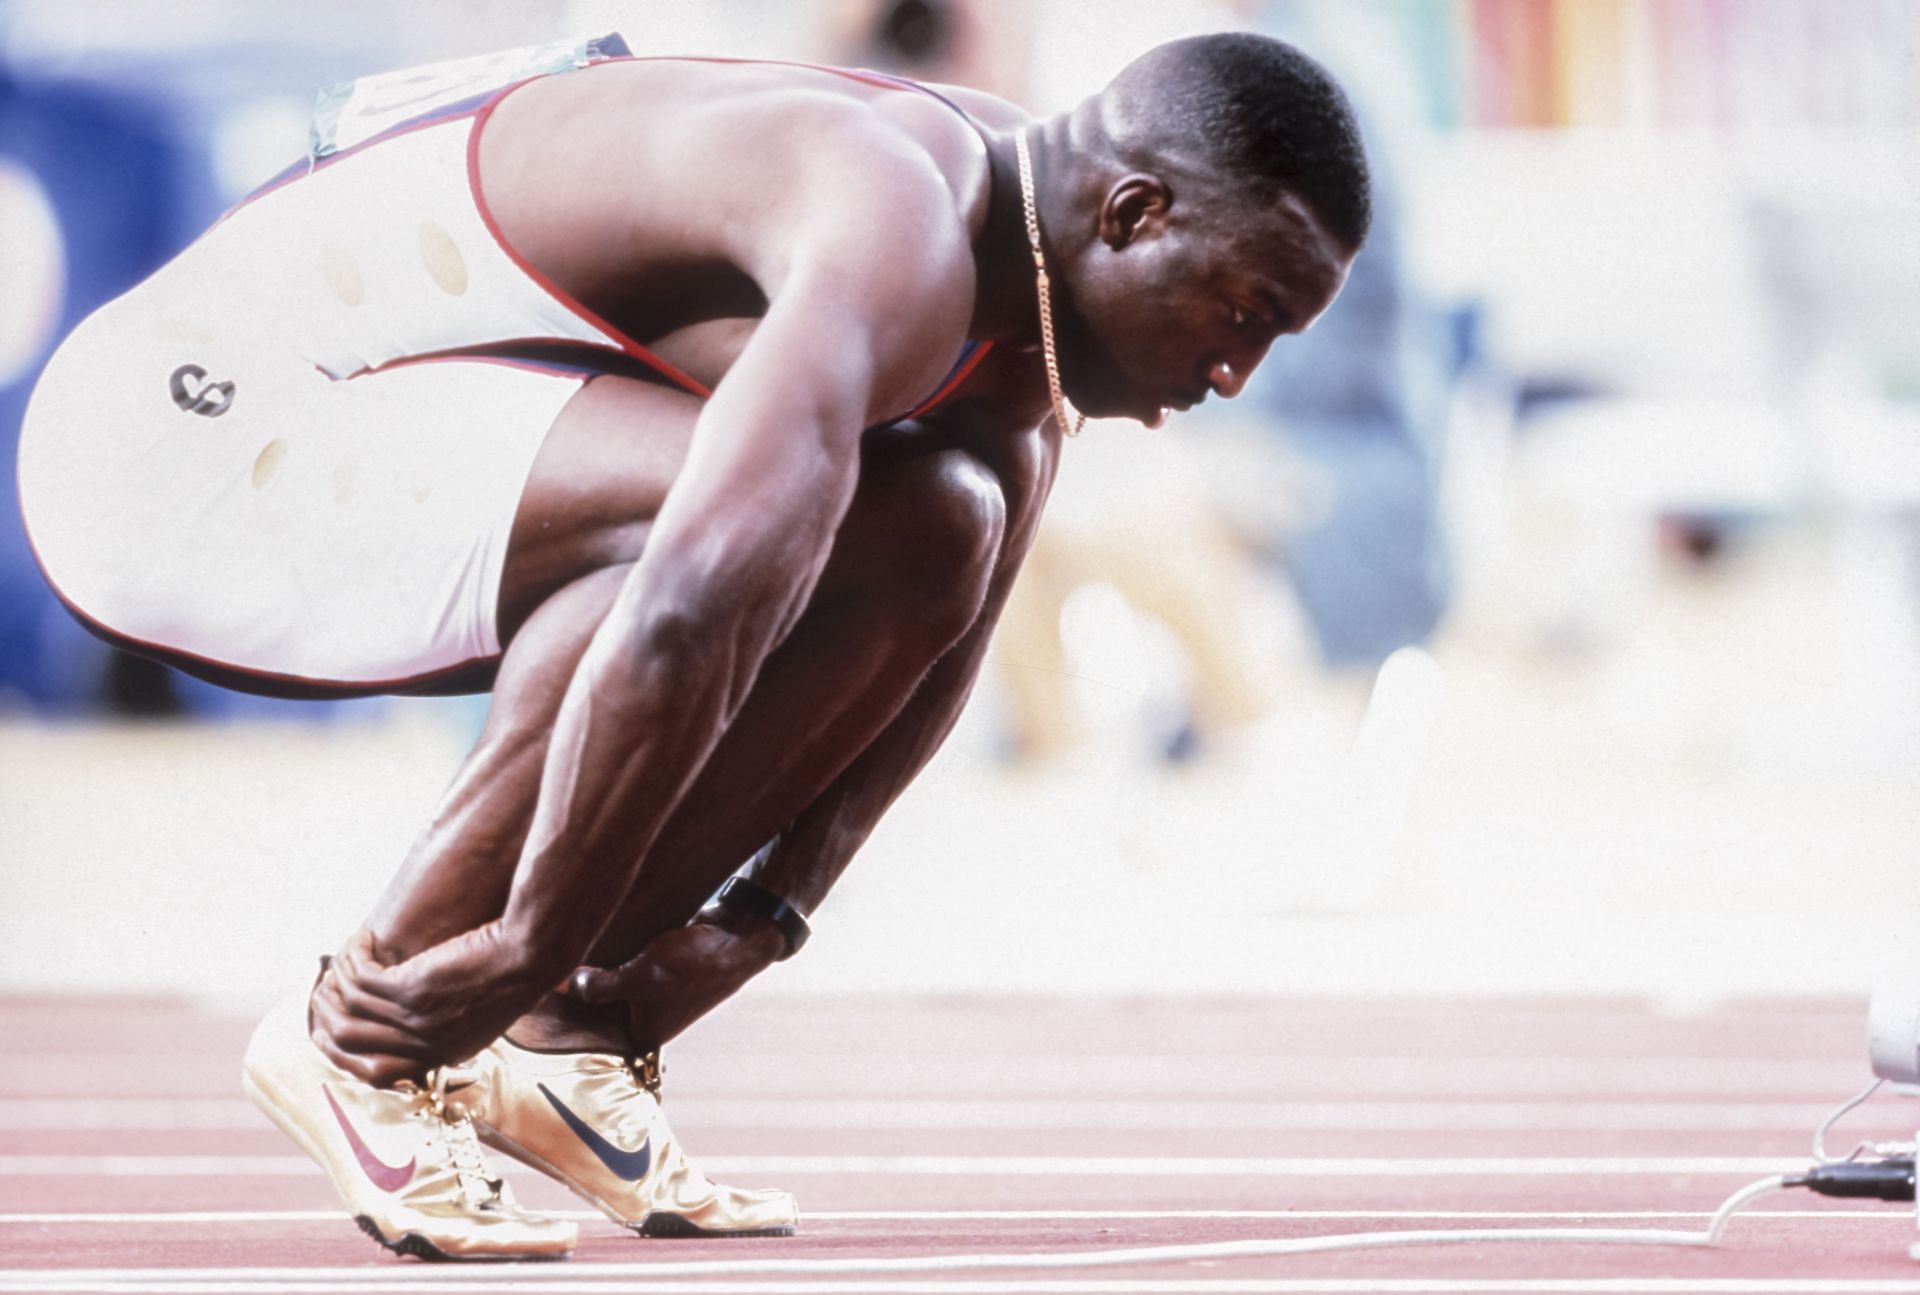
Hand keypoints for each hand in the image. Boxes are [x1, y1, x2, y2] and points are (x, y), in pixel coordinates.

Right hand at [310, 924, 538, 1086]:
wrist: (535, 951)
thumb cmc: (517, 970)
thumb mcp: (485, 1009)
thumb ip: (453, 1021)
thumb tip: (422, 1012)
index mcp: (443, 1055)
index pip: (376, 1073)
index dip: (347, 1051)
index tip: (334, 1027)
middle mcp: (425, 1046)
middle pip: (349, 1046)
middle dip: (326, 1019)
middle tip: (321, 993)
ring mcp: (416, 1021)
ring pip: (348, 1012)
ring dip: (335, 983)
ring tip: (337, 962)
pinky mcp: (412, 990)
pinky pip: (361, 979)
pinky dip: (353, 958)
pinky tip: (362, 941)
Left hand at [566, 912, 784, 1051]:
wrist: (739, 937)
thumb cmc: (692, 965)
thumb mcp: (638, 976)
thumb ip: (596, 986)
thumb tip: (558, 986)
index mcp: (646, 1033)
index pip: (596, 1030)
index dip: (572, 1012)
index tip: (545, 992)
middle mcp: (652, 1017)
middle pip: (603, 1005)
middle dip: (584, 986)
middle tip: (555, 964)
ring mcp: (658, 992)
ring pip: (616, 982)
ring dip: (601, 967)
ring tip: (575, 948)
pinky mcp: (663, 968)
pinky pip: (630, 964)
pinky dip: (618, 953)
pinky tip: (600, 935)